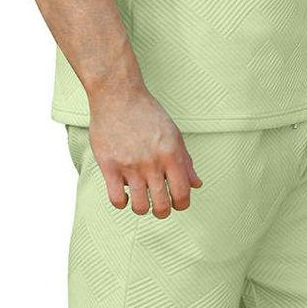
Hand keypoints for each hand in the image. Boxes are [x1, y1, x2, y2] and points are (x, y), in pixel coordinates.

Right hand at [87, 85, 201, 218]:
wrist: (118, 95)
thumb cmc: (147, 113)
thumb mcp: (174, 134)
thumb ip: (186, 161)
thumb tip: (197, 184)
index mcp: (171, 154)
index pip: (183, 193)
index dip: (182, 204)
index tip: (176, 203)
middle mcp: (152, 162)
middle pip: (162, 206)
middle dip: (162, 211)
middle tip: (158, 205)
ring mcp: (130, 165)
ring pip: (140, 207)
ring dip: (142, 208)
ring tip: (140, 199)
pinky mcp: (109, 166)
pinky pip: (116, 200)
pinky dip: (121, 203)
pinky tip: (123, 193)